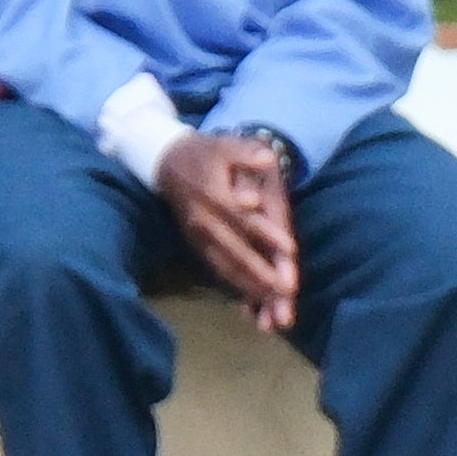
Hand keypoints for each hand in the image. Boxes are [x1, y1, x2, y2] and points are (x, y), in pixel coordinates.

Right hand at [157, 132, 297, 331]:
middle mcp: (204, 221)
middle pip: (235, 251)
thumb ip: (246, 152)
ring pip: (226, 267)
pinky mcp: (199, 247)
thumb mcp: (225, 144)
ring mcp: (199, 237)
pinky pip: (219, 272)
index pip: (243, 217)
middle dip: (261, 274)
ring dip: (250, 290)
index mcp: (213, 194)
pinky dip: (237, 291)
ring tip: (275, 311)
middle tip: (287, 293)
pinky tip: (255, 311)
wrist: (166, 162)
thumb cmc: (205, 153)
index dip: (266, 233)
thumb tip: (267, 159)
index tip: (291, 250)